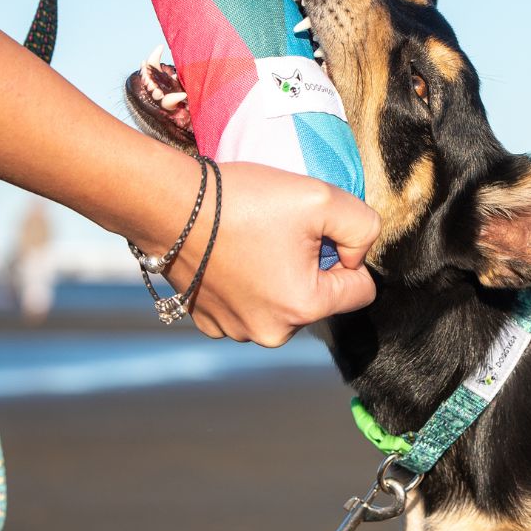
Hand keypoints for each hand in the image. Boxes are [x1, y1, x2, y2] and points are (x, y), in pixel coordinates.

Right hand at [161, 163, 380, 344]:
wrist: (167, 203)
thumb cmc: (243, 200)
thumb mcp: (322, 197)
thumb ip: (363, 226)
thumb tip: (360, 254)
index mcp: (303, 308)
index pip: (361, 289)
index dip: (348, 254)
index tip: (317, 232)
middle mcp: (270, 333)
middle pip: (320, 298)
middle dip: (311, 266)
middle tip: (281, 231)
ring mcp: (235, 331)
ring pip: (283, 302)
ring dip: (278, 274)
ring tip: (253, 240)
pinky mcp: (209, 322)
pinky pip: (248, 304)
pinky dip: (247, 282)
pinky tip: (231, 253)